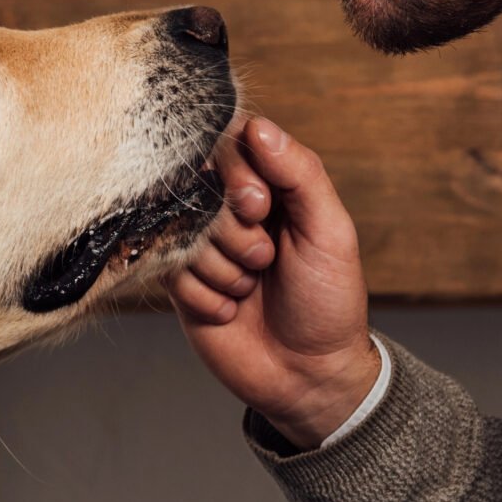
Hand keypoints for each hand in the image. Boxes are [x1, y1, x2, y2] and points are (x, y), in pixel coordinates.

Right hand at [172, 115, 381, 448]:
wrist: (309, 375)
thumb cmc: (329, 301)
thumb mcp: (330, 231)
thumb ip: (301, 173)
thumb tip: (258, 126)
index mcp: (271, 187)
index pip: (230, 145)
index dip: (237, 173)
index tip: (260, 206)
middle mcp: (230, 211)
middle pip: (198, 186)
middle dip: (234, 230)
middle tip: (266, 259)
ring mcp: (201, 246)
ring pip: (183, 232)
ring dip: (225, 269)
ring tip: (253, 289)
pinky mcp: (179, 283)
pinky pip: (171, 271)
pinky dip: (207, 295)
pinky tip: (232, 311)